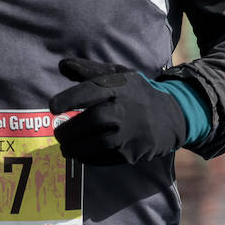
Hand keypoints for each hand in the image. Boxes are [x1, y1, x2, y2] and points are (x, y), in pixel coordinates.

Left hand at [48, 58, 187, 165]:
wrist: (172, 117)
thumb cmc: (136, 94)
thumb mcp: (119, 75)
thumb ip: (90, 71)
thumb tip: (62, 65)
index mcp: (122, 86)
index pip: (93, 90)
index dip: (70, 98)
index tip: (52, 107)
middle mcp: (128, 110)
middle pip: (94, 120)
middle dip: (70, 129)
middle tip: (57, 133)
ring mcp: (132, 134)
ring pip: (98, 143)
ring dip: (75, 147)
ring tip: (65, 146)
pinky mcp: (134, 153)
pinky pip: (105, 158)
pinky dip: (88, 157)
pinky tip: (81, 153)